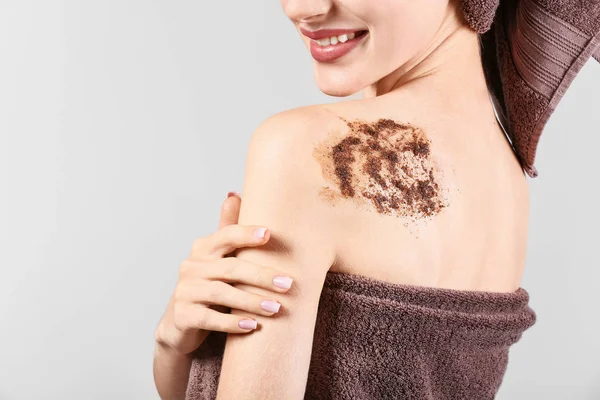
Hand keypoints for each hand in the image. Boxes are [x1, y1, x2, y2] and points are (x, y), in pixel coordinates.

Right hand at [154, 192, 293, 355]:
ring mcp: (184, 291)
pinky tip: (253, 326)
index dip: (246, 234)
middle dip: (262, 276)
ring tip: (276, 308)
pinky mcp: (183, 315)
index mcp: (202, 249)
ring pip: (223, 294)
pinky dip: (233, 323)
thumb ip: (226, 230)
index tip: (269, 234)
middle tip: (288, 284)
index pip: (225, 236)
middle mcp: (190, 267)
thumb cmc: (207, 286)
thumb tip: (234, 194)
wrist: (180, 325)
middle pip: (231, 268)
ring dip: (252, 302)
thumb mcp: (216, 259)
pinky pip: (210, 318)